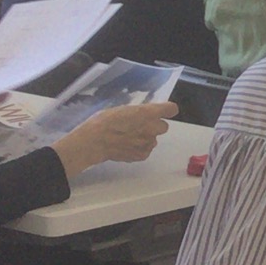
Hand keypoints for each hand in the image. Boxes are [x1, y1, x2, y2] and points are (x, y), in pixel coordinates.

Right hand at [53, 101, 174, 177]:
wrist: (94, 142)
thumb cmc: (104, 121)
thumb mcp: (122, 109)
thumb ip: (138, 112)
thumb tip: (144, 115)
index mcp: (147, 113)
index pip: (171, 109)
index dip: (167, 110)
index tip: (163, 111)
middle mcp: (152, 128)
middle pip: (163, 126)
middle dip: (154, 126)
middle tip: (139, 126)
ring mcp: (148, 143)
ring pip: (153, 139)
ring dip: (145, 138)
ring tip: (127, 137)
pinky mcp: (143, 155)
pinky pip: (146, 150)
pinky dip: (139, 149)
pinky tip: (126, 146)